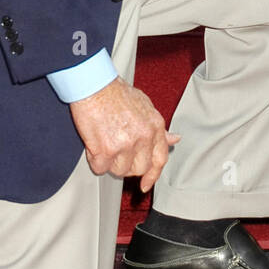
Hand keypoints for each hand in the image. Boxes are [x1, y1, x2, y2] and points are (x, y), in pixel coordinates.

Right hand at [70, 78, 179, 192]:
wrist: (93, 84)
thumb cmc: (116, 92)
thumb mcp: (145, 105)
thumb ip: (159, 127)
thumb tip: (174, 139)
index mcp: (155, 126)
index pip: (160, 159)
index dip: (152, 175)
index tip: (145, 184)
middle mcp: (143, 137)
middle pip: (139, 169)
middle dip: (127, 166)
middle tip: (117, 154)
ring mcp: (125, 144)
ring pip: (120, 170)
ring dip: (110, 163)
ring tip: (104, 144)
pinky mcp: (106, 149)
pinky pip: (100, 167)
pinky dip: (95, 161)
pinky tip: (94, 146)